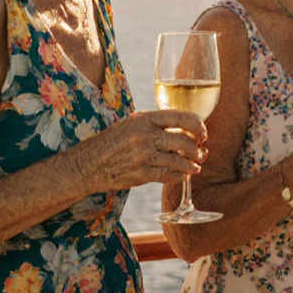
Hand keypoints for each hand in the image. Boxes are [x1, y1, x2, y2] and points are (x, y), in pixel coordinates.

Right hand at [68, 110, 206, 192]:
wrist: (88, 165)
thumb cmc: (112, 142)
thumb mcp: (131, 124)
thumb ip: (155, 124)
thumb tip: (184, 128)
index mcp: (144, 119)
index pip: (180, 117)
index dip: (198, 125)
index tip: (203, 132)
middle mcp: (145, 135)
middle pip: (184, 141)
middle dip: (197, 149)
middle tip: (201, 153)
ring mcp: (143, 155)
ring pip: (179, 160)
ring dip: (192, 165)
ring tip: (196, 167)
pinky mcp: (141, 174)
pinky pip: (168, 175)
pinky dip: (179, 176)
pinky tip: (182, 176)